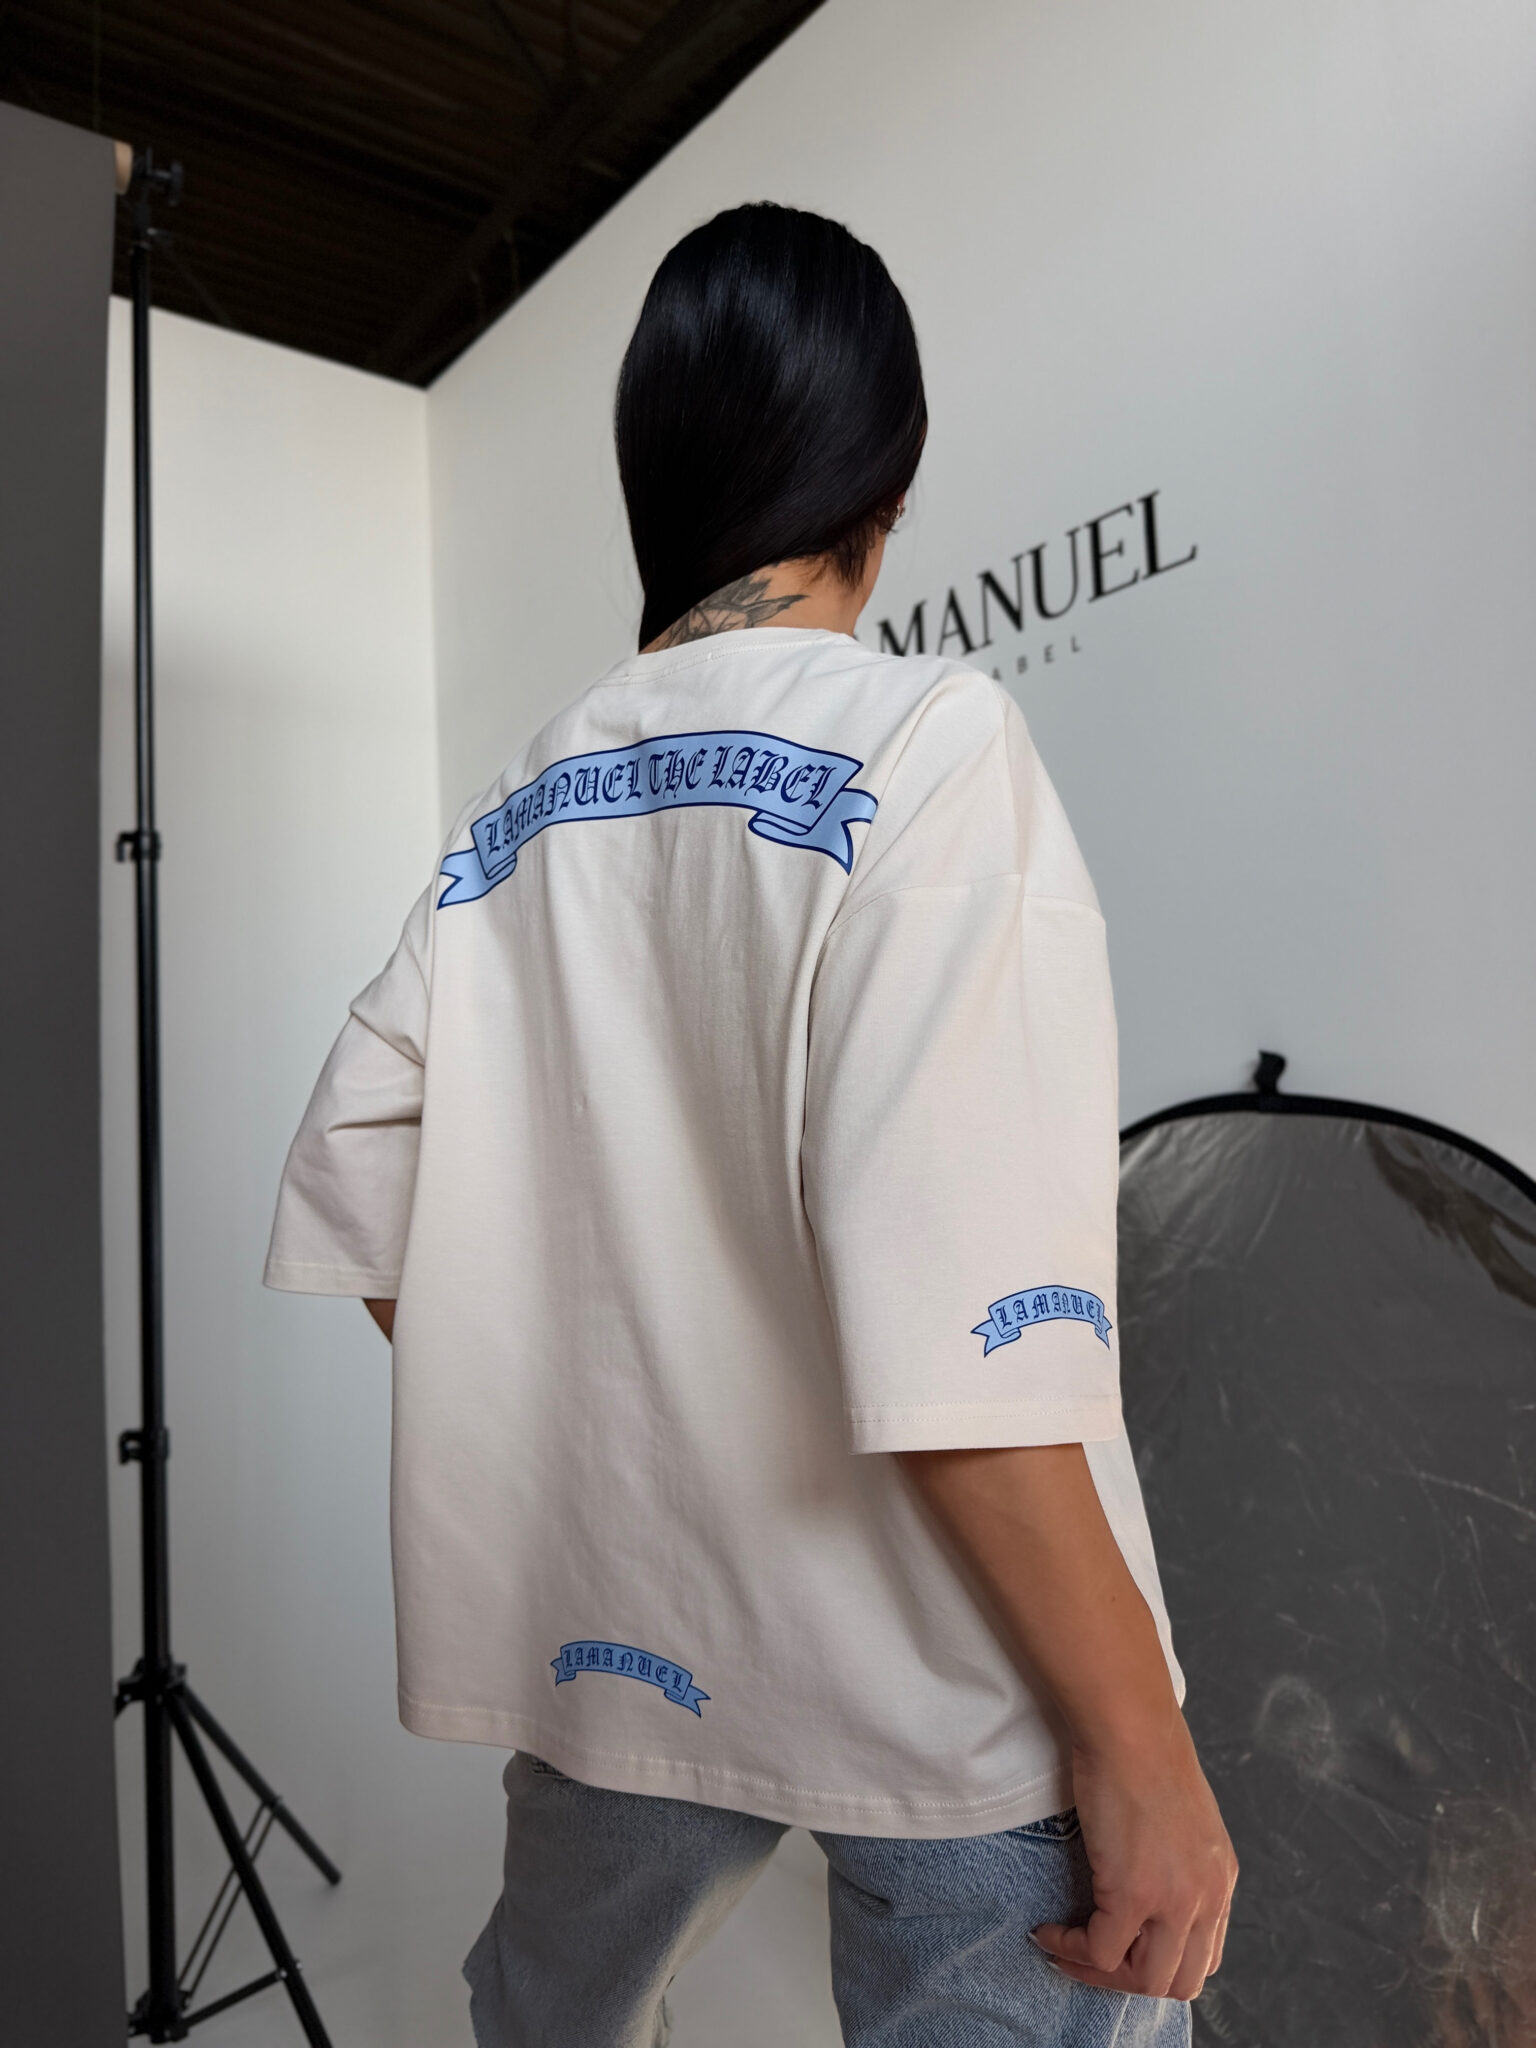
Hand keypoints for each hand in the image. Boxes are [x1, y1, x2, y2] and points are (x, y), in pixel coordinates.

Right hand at [1033, 1712, 1235, 2001]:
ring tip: (1067, 1951)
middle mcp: (1207, 1897)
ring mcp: (1173, 1900)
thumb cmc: (1144, 1750)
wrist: (1129, 1725)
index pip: (1204, 1954)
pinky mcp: (1132, 1893)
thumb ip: (1178, 1857)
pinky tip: (1050, 1932)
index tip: (1122, 1950)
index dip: (1161, 1962)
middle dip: (1130, 1980)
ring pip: (1144, 1980)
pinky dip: (1072, 1951)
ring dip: (1100, 1975)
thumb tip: (1146, 1875)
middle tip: (1090, 1961)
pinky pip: (1101, 1951)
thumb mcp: (1182, 1816)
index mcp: (1221, 1878)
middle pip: (1179, 1980)